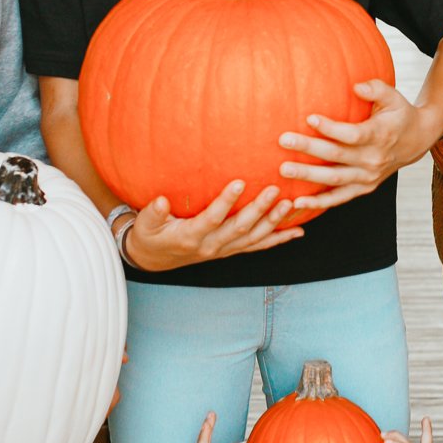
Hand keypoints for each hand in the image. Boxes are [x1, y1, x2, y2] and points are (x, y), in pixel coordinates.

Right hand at [124, 180, 303, 272]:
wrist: (155, 260)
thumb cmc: (150, 236)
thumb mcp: (144, 225)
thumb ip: (153, 213)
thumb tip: (161, 202)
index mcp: (190, 236)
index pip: (211, 219)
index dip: (225, 202)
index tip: (238, 182)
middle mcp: (211, 246)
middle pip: (240, 228)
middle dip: (259, 209)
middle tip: (274, 189)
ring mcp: (224, 250)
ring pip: (254, 238)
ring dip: (273, 222)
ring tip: (290, 204)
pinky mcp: (232, 251)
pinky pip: (259, 246)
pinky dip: (279, 239)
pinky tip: (298, 231)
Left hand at [277, 79, 437, 210]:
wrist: (417, 141)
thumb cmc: (399, 114)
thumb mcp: (394, 97)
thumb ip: (376, 89)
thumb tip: (356, 87)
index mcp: (380, 135)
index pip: (352, 134)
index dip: (331, 128)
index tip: (309, 118)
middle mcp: (374, 159)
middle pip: (337, 156)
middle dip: (309, 148)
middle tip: (284, 140)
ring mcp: (369, 176)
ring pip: (335, 178)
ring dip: (308, 176)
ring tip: (284, 170)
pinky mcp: (364, 188)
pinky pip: (339, 198)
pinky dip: (319, 202)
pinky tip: (298, 202)